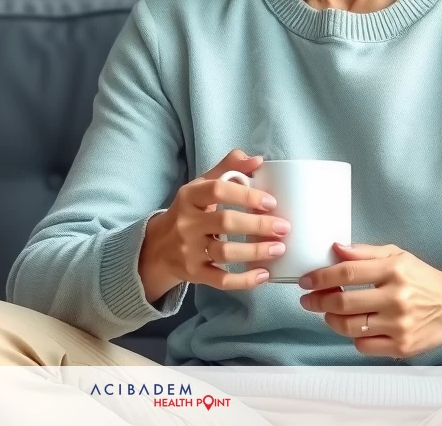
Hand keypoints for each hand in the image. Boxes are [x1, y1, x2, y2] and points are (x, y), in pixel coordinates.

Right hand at [138, 150, 289, 300]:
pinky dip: (244, 280)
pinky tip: (264, 275)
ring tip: (279, 248)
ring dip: (255, 251)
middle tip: (283, 227)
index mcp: (189, 196)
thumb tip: (258, 160)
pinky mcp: (194, 274)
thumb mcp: (201, 186)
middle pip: (225, 222)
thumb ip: (228, 169)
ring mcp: (189, 250)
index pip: (217, 190)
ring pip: (225, 252)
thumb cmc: (189, 211)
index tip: (270, 202)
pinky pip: (221, 280)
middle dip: (258, 225)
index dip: (246, 195)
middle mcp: (187, 223)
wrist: (158, 247)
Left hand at [297, 243, 441, 357]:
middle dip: (318, 301)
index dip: (320, 277)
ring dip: (330, 319)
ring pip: (349, 326)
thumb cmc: (421, 278)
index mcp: (394, 270)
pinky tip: (354, 327)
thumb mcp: (397, 256)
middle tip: (307, 300)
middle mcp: (397, 298)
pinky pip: (363, 345)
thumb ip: (364, 253)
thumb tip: (335, 248)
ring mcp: (399, 325)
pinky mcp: (402, 347)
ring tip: (327, 312)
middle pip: (343, 302)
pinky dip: (353, 337)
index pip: (347, 273)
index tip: (305, 281)